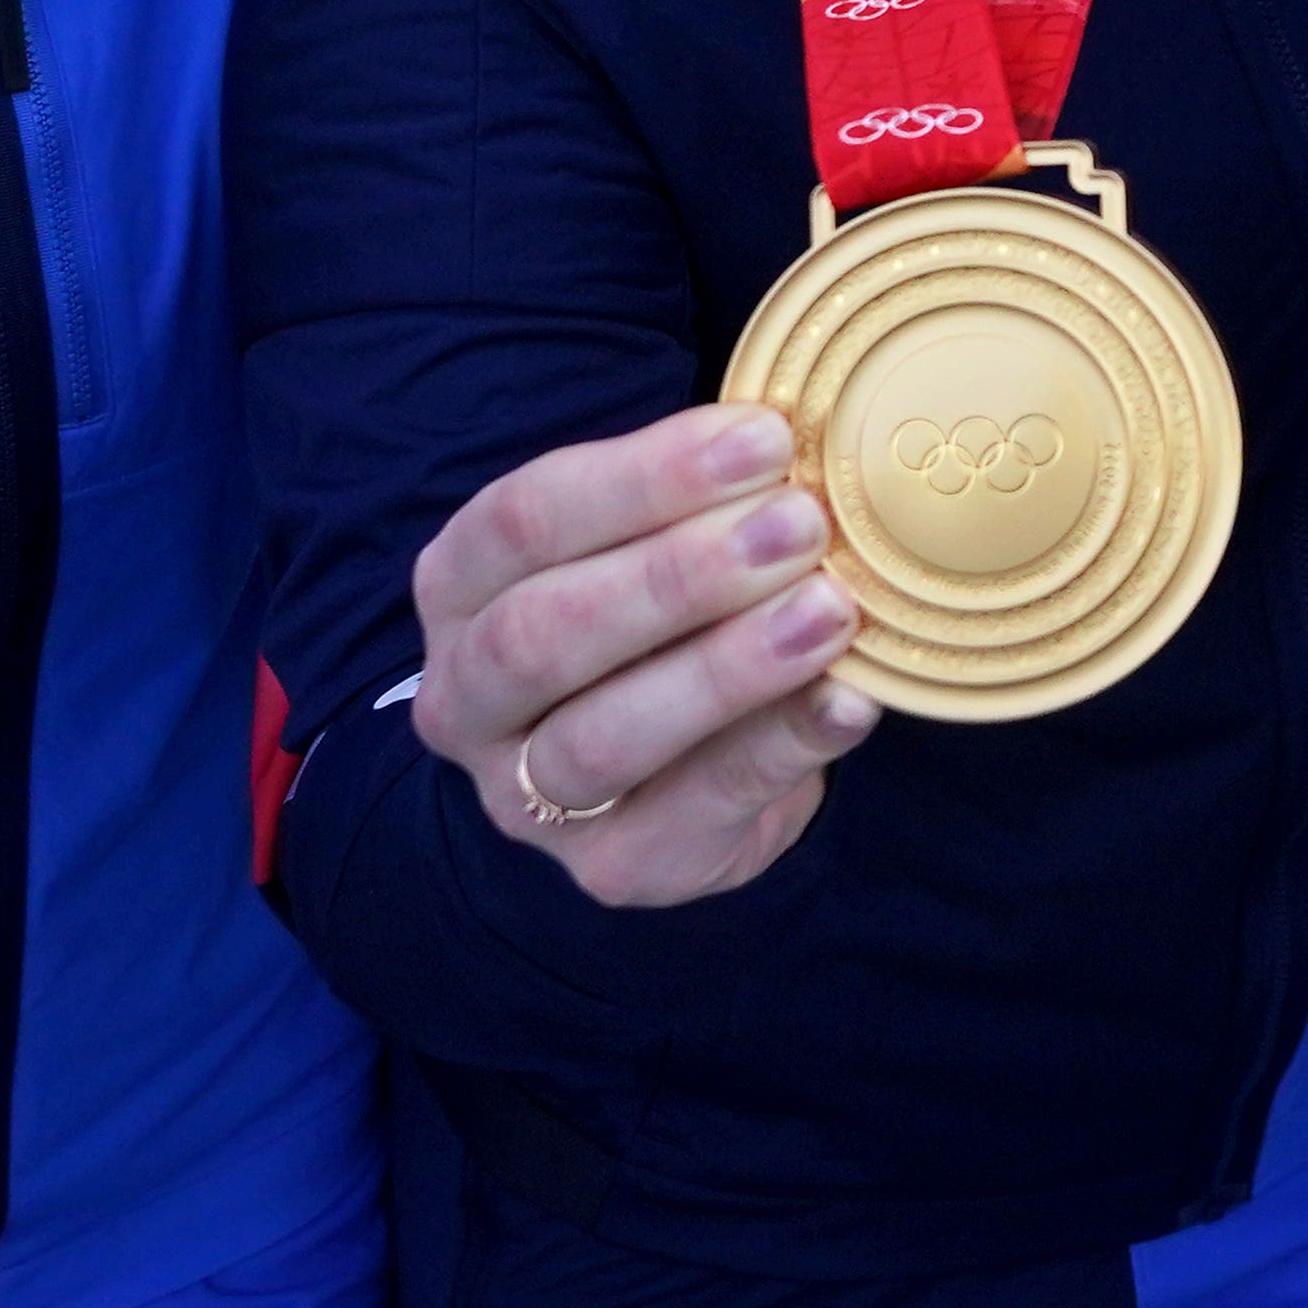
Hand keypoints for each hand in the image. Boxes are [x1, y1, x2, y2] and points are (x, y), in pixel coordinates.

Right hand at [410, 403, 869, 909]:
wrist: (672, 772)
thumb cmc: (661, 619)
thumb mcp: (656, 544)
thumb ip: (705, 507)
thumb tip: (801, 456)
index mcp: (460, 584)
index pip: (524, 518)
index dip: (644, 477)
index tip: (762, 439)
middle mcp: (465, 694)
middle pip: (543, 631)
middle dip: (679, 574)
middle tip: (799, 525)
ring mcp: (525, 796)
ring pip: (602, 737)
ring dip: (723, 670)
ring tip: (827, 613)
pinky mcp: (611, 867)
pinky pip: (696, 807)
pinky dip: (780, 747)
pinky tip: (847, 699)